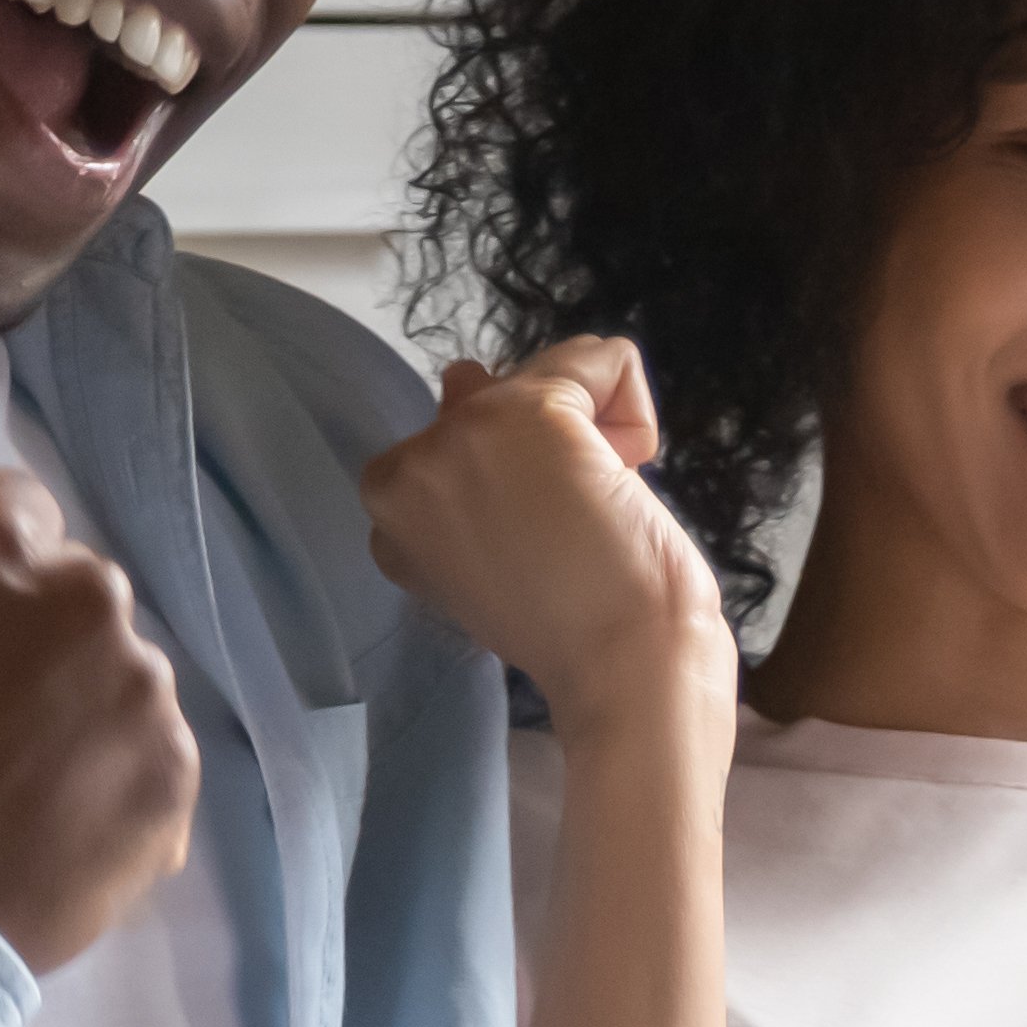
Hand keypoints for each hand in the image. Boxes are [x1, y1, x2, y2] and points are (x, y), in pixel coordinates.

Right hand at [0, 467, 199, 971]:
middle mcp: (86, 598)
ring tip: (20, 790)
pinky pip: (149, 763)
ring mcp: (141, 689)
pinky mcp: (175, 775)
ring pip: (121, 681)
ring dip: (83, 715)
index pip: (13, 511)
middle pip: (76, 597)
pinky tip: (56, 831)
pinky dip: (114, 789)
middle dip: (39, 639)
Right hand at [359, 336, 735, 752]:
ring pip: (553, 375)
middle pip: (503, 399)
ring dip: (595, 435)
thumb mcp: (493, 552)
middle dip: (552, 451)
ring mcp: (458, 435)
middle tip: (566, 533)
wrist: (626, 667)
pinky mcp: (524, 411)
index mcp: (392, 510)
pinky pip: (603, 358)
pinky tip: (626, 479)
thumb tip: (460, 376)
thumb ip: (468, 474)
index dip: (518, 480)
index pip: (464, 438)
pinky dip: (634, 409)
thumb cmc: (576, 631)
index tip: (532, 545)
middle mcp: (407, 465)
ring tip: (593, 512)